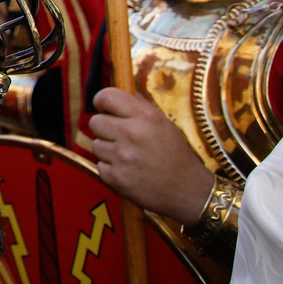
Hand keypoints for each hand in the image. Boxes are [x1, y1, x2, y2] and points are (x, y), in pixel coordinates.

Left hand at [89, 88, 213, 224]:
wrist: (187, 191)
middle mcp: (132, 134)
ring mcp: (122, 158)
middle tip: (120, 137)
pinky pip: (100, 165)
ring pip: (96, 144)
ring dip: (108, 150)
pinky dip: (110, 169)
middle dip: (105, 128)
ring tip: (129, 157)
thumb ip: (140, 106)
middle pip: (95, 121)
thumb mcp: (164, 124)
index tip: (104, 108)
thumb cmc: (175, 155)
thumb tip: (121, 91)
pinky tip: (128, 171)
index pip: (107, 96)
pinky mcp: (116, 178)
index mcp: (146, 118)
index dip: (102, 101)